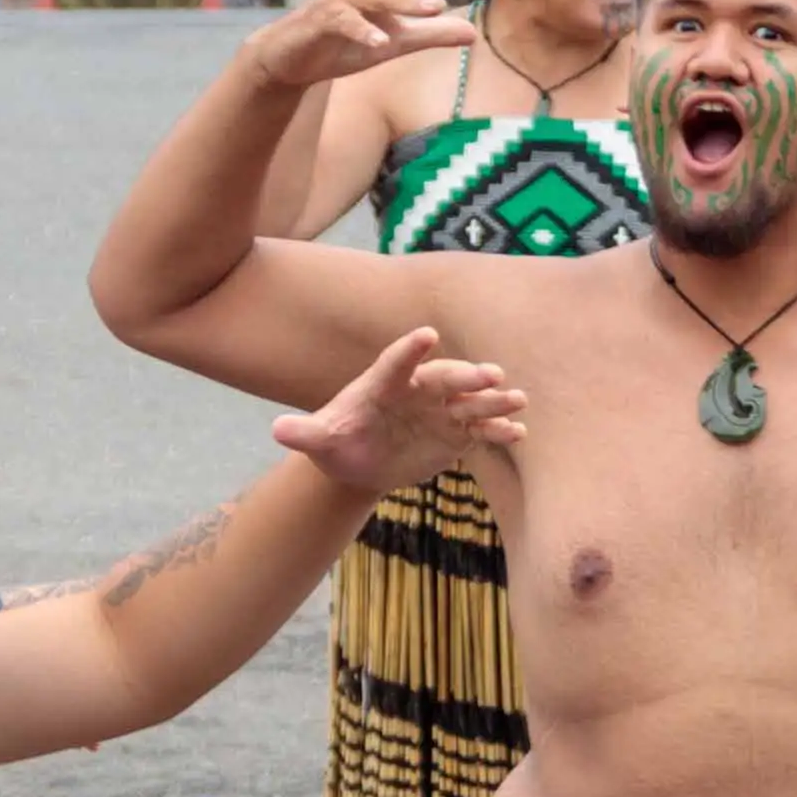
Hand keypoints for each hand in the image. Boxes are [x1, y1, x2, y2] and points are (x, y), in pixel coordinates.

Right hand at [251, 0, 493, 86]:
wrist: (296, 54)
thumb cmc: (346, 42)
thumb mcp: (396, 42)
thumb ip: (432, 34)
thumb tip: (473, 33)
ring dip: (405, 1)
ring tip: (434, 7)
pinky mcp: (326, 18)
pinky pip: (347, 22)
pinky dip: (363, 30)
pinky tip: (379, 41)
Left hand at [275, 324, 523, 494]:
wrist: (361, 461)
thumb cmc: (338, 441)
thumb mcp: (319, 440)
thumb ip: (304, 432)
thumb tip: (278, 430)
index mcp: (384, 384)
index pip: (396, 362)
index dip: (410, 349)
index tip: (426, 335)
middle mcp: (418, 390)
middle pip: (444, 379)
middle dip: (466, 376)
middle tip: (491, 374)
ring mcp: (440, 411)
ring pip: (470, 402)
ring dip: (494, 400)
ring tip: (517, 400)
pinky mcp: (456, 434)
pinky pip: (480, 430)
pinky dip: (499, 431)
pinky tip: (518, 434)